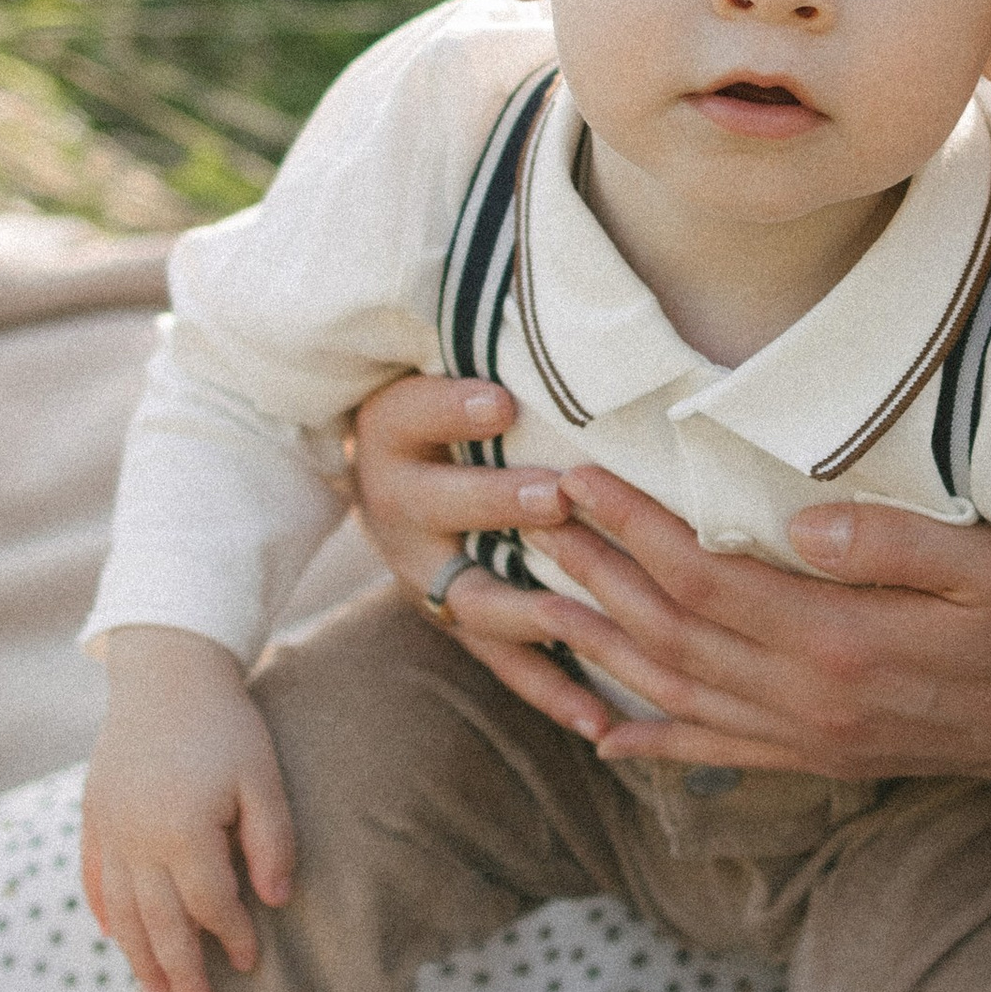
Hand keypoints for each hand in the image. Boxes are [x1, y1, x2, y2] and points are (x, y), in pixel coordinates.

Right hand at [81, 629, 294, 991]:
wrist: (166, 674)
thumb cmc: (226, 726)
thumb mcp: (263, 777)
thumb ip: (273, 840)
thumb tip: (276, 901)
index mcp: (182, 831)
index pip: (210, 904)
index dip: (231, 936)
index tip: (251, 962)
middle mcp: (137, 839)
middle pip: (159, 922)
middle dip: (181, 969)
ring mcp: (108, 830)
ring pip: (122, 910)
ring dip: (139, 954)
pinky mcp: (93, 816)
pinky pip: (94, 878)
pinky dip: (105, 912)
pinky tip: (115, 936)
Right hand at [347, 371, 612, 741]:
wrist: (388, 469)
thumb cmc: (447, 401)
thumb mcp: (443, 362)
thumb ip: (485, 342)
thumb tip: (538, 270)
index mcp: (392, 431)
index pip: (412, 413)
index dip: (452, 407)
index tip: (500, 397)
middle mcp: (399, 505)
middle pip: (438, 506)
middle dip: (496, 502)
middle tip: (552, 495)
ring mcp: (427, 572)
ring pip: (473, 596)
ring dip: (527, 607)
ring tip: (577, 614)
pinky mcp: (457, 620)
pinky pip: (503, 661)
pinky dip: (552, 690)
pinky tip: (602, 720)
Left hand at [575, 475, 990, 795]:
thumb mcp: (984, 566)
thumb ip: (890, 541)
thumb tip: (798, 521)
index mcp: (839, 640)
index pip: (704, 579)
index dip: (633, 529)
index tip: (580, 481)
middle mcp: (806, 698)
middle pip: (669, 633)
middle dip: (593, 573)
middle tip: (529, 518)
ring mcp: (807, 737)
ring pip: (674, 693)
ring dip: (600, 646)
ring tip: (535, 599)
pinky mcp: (819, 758)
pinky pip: (715, 751)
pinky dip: (652, 741)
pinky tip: (601, 731)